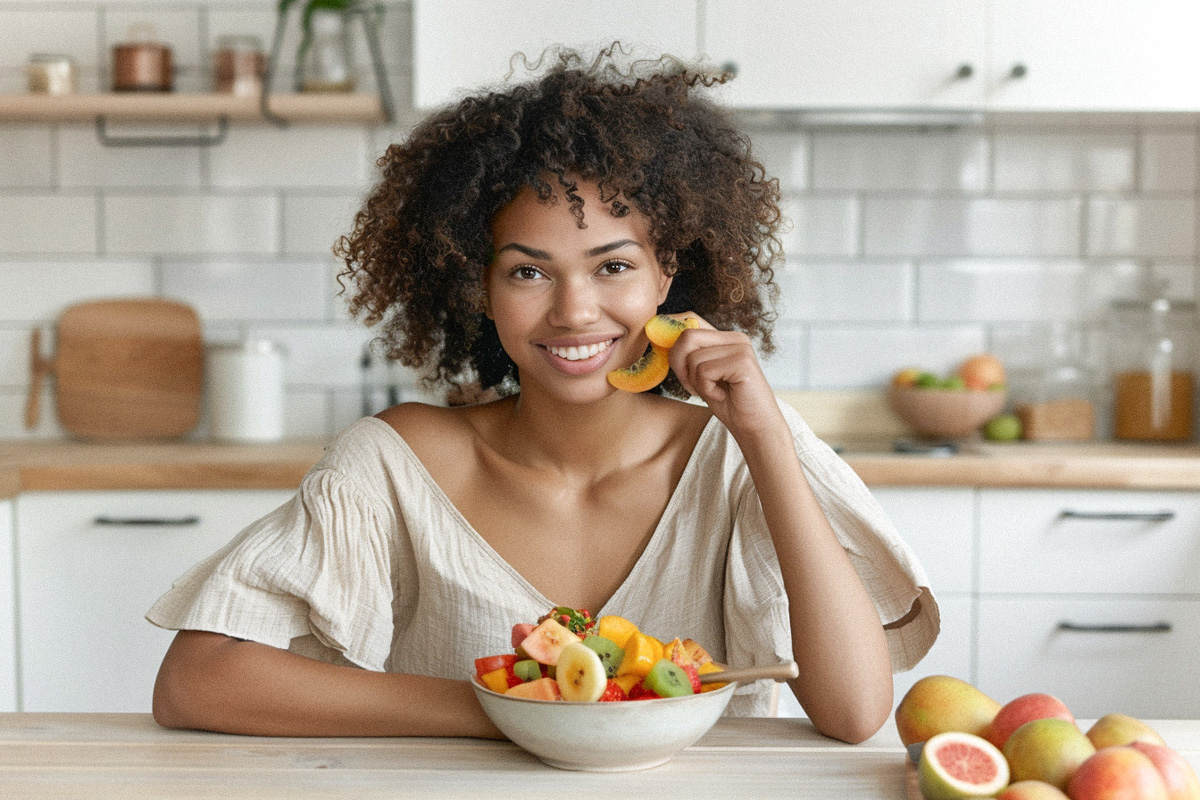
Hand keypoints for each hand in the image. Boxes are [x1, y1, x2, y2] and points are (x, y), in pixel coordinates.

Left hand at [665, 313, 785, 439]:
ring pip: (693, 358)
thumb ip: (688, 356)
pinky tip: (722, 396)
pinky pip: (704, 371)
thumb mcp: (702, 376)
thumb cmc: (727, 403)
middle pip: (687, 336)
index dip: (671, 330)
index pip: (690, 319)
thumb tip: (660, 337)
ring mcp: (740, 348)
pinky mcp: (742, 362)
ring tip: (713, 391)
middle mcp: (735, 338)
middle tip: (695, 386)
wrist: (754, 427)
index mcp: (725, 338)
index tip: (664, 350)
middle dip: (680, 366)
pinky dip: (706, 389)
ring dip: (696, 382)